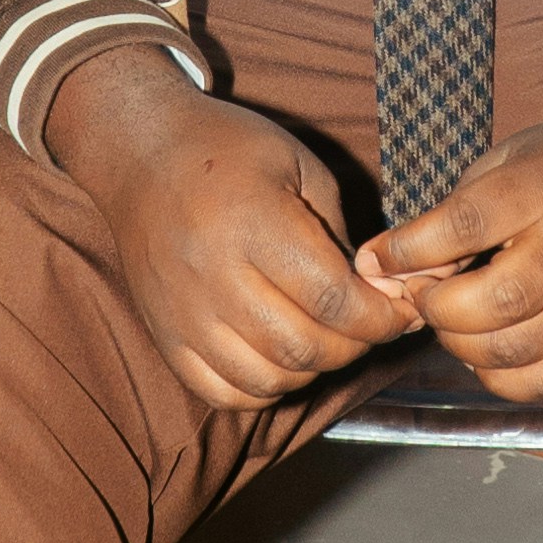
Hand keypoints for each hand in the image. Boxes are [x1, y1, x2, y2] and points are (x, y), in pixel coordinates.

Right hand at [44, 48, 418, 408]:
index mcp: (254, 224)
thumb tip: (379, 295)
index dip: (380, 317)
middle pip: (303, 347)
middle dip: (354, 346)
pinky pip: (222, 392)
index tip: (401, 311)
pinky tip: (279, 357)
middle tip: (369, 325)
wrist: (141, 153)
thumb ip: (340, 233)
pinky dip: (262, 389)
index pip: (332, 300)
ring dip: (311, 371)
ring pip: (266, 380)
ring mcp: (183, 313)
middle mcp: (213, 275)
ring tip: (326, 338)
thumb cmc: (228, 150)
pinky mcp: (164, 336)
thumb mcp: (300, 166)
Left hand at [353, 108, 542, 401]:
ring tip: (455, 320)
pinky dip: (502, 377)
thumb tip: (381, 266)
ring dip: (463, 346)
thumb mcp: (507, 160)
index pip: (468, 224)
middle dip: (438, 309)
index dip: (411, 249)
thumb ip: (449, 214)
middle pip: (496, 300)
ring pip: (517, 349)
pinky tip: (489, 350)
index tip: (379, 259)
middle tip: (424, 295)